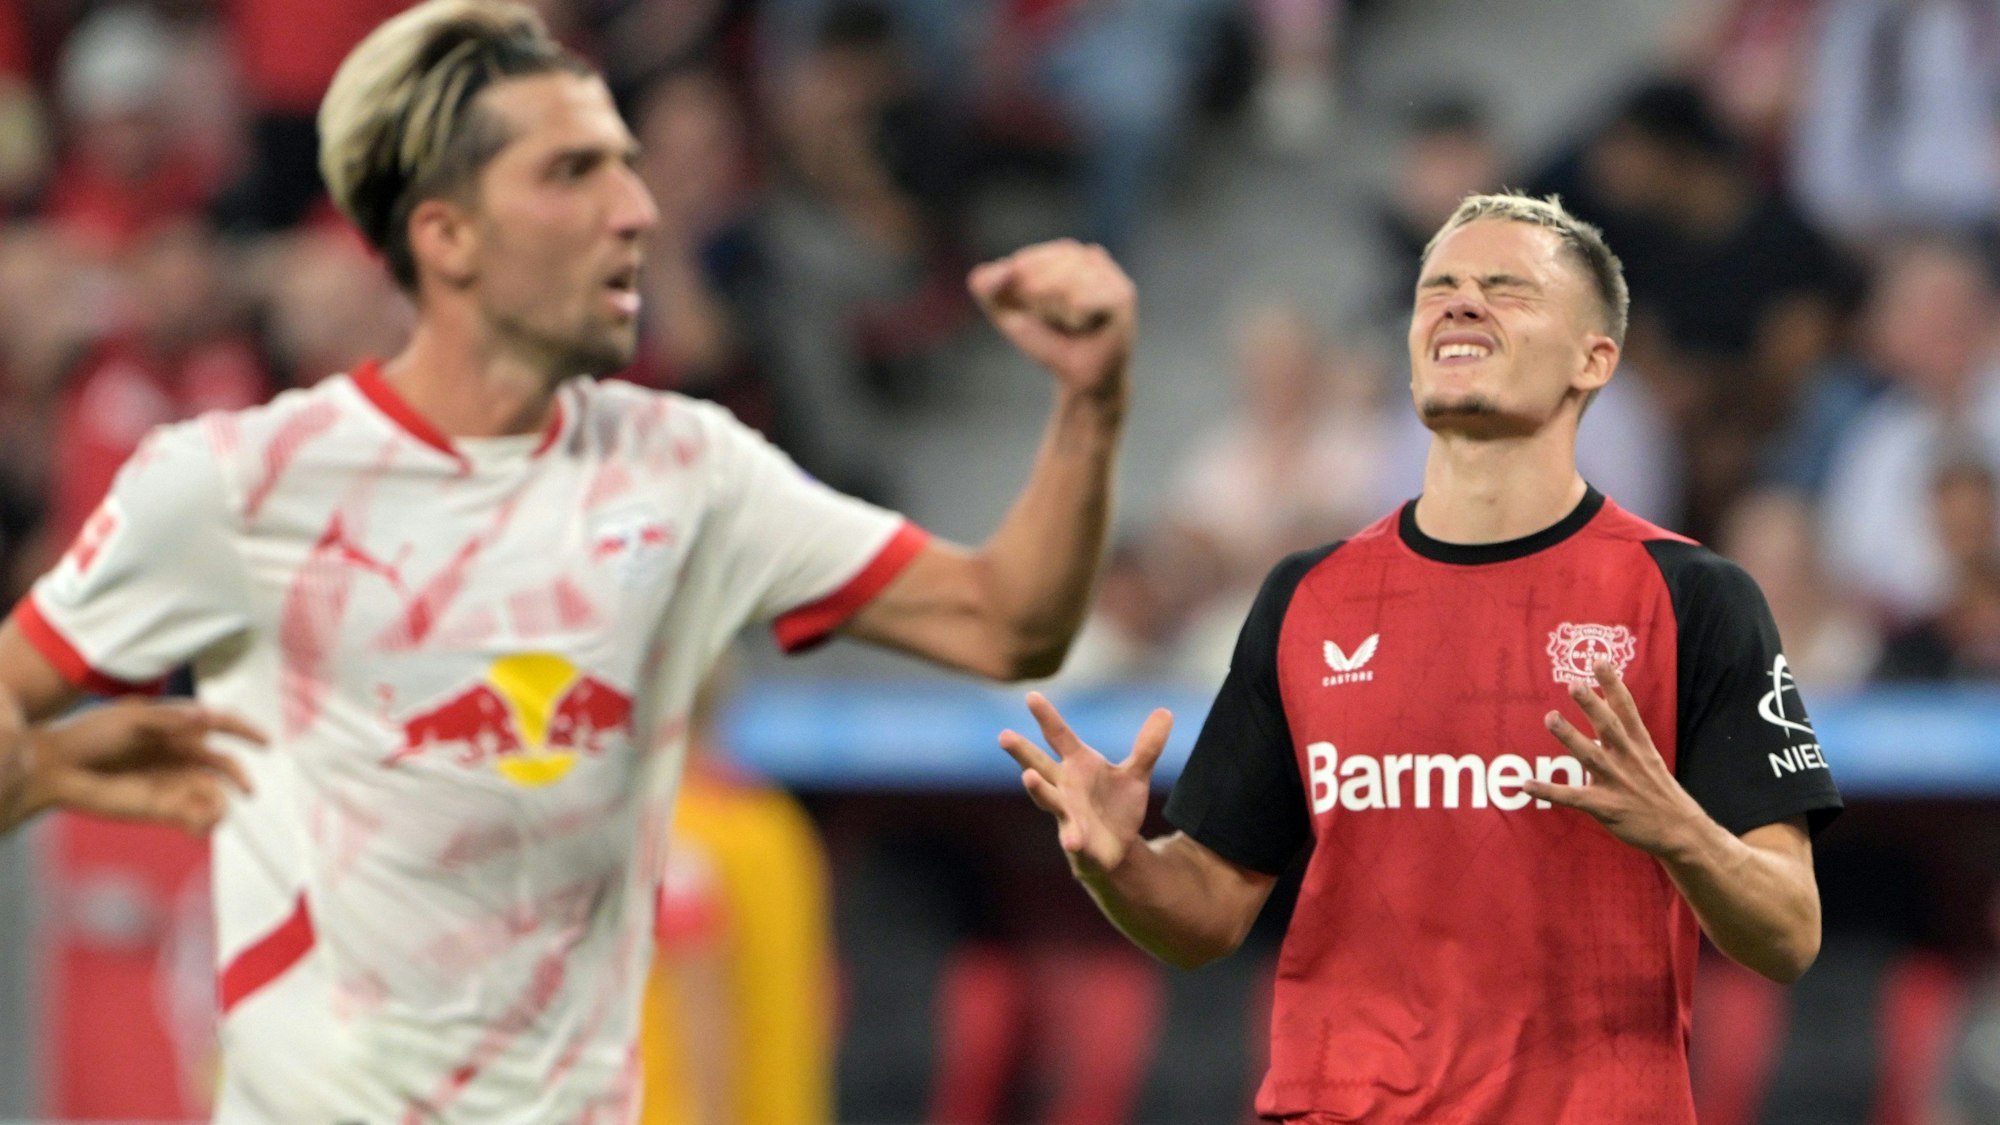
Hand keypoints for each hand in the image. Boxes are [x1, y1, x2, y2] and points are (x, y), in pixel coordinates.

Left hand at [15, 699, 265, 835]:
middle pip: (224, 765)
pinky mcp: (161, 808)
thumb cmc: (91, 735)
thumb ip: (169, 719)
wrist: (58, 768)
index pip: (221, 725)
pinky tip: (198, 828)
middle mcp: (180, 755)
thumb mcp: (129, 719)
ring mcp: (172, 782)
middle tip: (249, 791)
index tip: (267, 742)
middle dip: (240, 777)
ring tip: (211, 815)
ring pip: (213, 794)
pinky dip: (204, 824)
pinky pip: (194, 817)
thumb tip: (206, 716)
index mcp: (178, 728)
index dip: (246, 731)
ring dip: (219, 806)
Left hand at [968, 240, 1135, 401]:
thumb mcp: (1005, 312)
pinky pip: (1079, 301)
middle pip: (1039, 274)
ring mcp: (1108, 273)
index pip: (1023, 263)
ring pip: (1060, 286)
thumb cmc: (1048, 341)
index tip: (1040, 313)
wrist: (1081, 379)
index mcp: (1062, 252)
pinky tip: (1087, 327)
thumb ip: (987, 284)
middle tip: (1059, 322)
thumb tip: (1006, 268)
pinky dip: (1074, 320)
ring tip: (1073, 325)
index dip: (1022, 296)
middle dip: (1039, 305)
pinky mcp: (1121, 295)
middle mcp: (1088, 256)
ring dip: (1057, 314)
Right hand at [998, 691, 1170, 876]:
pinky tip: (1073, 840)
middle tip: (1004, 735)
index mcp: (1078, 764)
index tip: (1031, 695)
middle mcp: (1065, 786)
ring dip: (1038, 789)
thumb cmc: (1116, 804)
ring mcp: (1067, 813)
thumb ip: (1147, 746)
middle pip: (1039, 764)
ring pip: (1047, 799)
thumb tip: (1166, 712)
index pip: (1059, 736)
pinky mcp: (1076, 839)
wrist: (1116, 846)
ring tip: (1027, 777)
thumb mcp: (1135, 774)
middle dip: (1022, 752)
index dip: (1046, 717)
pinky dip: (1072, 838)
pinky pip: (1072, 838)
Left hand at [1527, 660, 1708, 857]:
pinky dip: (1549, 791)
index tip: (1599, 660)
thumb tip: (1609, 709)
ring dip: (1569, 736)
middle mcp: (1629, 759)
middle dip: (1592, 705)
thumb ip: (1628, 735)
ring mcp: (1617, 783)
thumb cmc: (1660, 793)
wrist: (1680, 831)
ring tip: (1550, 718)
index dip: (1612, 684)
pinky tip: (1526, 784)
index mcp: (1640, 746)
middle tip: (1574, 683)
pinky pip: (1572, 797)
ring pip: (1589, 756)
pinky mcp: (1605, 807)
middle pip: (1608, 727)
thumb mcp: (1650, 758)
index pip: (1626, 709)